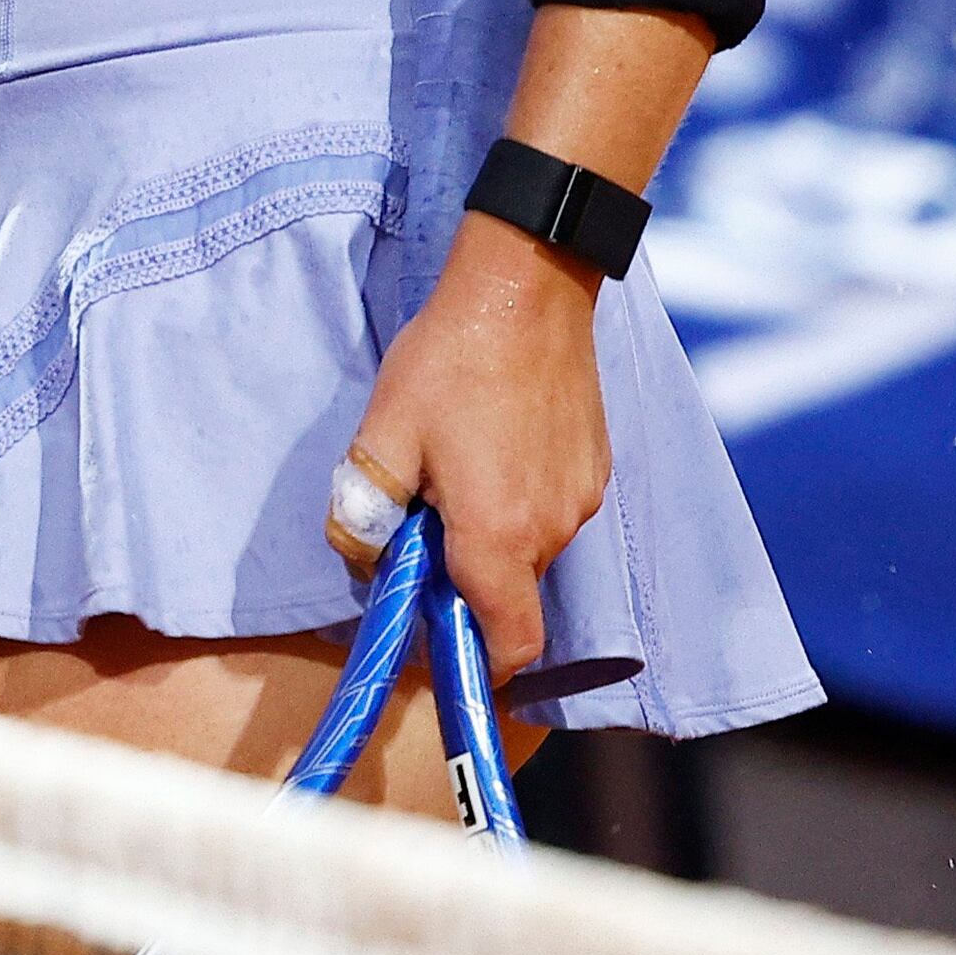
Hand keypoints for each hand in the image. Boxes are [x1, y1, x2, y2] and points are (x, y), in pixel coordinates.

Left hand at [342, 217, 614, 678]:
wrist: (529, 291)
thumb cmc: (451, 361)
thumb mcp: (383, 431)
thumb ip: (364, 506)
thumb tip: (361, 556)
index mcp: (497, 534)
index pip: (507, 642)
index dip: (478, 664)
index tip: (442, 652)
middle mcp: (552, 529)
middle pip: (508, 595)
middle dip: (463, 581)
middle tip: (418, 523)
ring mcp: (581, 500)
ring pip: (528, 551)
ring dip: (489, 535)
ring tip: (450, 469)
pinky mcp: (594, 472)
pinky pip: (551, 512)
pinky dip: (517, 503)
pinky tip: (487, 446)